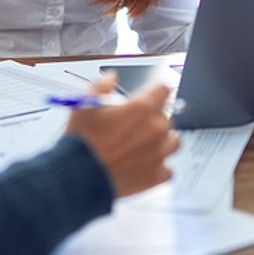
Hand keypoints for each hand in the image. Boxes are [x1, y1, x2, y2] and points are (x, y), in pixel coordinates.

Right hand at [65, 77, 179, 197]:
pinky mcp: (157, 175)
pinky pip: (168, 168)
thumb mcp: (84, 104)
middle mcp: (155, 129)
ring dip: (162, 141)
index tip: (150, 96)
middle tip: (133, 126)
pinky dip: (158, 166)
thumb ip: (101, 86)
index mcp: (141, 108)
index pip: (163, 90)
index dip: (155, 91)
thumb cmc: (82, 142)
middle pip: (167, 116)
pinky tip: (143, 165)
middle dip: (153, 118)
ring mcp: (159, 153)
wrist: (79, 177)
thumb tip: (112, 77)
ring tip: (143, 145)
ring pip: (173, 141)